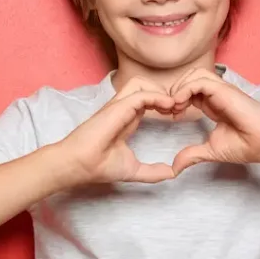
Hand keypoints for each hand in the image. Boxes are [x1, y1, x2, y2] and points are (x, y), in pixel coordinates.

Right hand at [57, 77, 176, 184]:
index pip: (146, 102)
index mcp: (126, 119)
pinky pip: (141, 94)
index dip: (163, 104)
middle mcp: (123, 109)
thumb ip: (153, 172)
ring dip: (159, 92)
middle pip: (145, 87)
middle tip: (178, 109)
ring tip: (173, 107)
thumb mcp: (133, 170)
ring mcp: (119, 106)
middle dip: (163, 94)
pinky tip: (169, 106)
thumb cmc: (100, 166)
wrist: (81, 165)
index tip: (176, 115)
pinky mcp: (117, 107)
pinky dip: (157, 97)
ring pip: (142, 84)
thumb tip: (172, 173)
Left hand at [168, 68, 259, 172]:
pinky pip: (200, 81)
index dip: (177, 99)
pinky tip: (180, 104)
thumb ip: (192, 155)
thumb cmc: (247, 145)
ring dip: (180, 87)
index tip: (171, 115)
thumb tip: (174, 168)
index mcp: (214, 104)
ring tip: (176, 107)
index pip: (190, 90)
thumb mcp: (211, 151)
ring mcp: (222, 90)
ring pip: (194, 74)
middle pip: (190, 77)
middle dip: (175, 90)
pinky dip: (185, 90)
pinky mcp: (225, 91)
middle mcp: (217, 94)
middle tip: (170, 110)